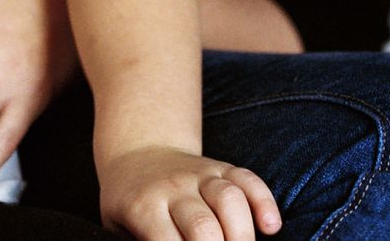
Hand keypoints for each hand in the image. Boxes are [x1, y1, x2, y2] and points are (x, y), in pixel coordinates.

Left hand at [98, 146, 279, 240]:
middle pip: (203, 225)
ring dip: (242, 235)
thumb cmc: (129, 202)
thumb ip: (141, 242)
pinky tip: (271, 227)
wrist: (137, 153)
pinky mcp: (221, 167)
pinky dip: (264, 202)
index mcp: (144, 207)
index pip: (167, 242)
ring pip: (230, 199)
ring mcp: (200, 175)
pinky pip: (249, 180)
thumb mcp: (118, 223)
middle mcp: (175, 188)